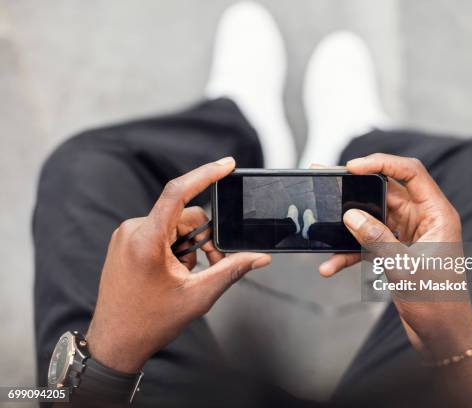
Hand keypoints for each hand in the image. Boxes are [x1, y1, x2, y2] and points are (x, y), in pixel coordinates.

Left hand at [86, 157, 270, 372]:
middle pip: (184, 215)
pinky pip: (160, 232)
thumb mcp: (198, 296)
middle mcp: (132, 231)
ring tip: (191, 275)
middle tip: (214, 264)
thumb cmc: (149, 322)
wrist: (115, 343)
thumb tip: (259, 257)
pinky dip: (176, 247)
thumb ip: (231, 271)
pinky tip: (176, 272)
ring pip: (174, 225)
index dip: (206, 174)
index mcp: (146, 239)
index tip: (228, 164)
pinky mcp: (126, 243)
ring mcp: (126, 236)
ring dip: (191, 245)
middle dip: (204, 237)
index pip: (178, 192)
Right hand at [316, 154, 471, 358]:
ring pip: (374, 217)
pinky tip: (331, 264)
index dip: (382, 163)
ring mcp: (410, 236)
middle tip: (329, 178)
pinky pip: (370, 242)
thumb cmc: (439, 303)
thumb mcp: (405, 268)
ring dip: (349, 224)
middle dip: (357, 187)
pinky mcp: (397, 252)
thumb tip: (350, 216)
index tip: (352, 167)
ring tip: (322, 217)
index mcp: (437, 215)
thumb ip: (377, 239)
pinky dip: (351, 251)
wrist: (443, 337)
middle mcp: (424, 220)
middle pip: (387, 191)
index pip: (410, 173)